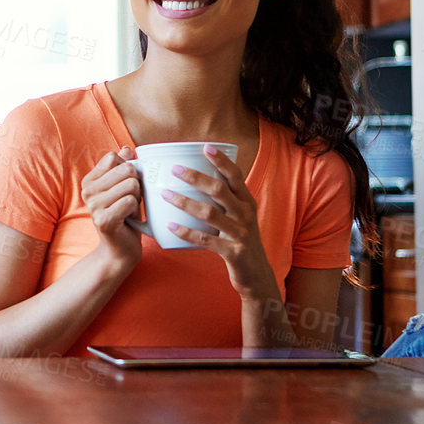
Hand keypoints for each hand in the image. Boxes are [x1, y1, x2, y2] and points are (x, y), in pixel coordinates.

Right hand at [79, 145, 143, 270]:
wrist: (120, 250)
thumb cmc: (124, 216)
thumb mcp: (123, 187)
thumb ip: (123, 167)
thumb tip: (127, 148)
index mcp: (89, 181)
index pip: (114, 157)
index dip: (128, 169)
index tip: (125, 186)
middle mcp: (87, 191)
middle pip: (126, 169)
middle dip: (136, 184)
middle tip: (130, 201)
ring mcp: (93, 206)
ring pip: (131, 184)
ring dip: (137, 198)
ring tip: (129, 210)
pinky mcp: (104, 220)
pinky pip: (130, 201)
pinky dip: (135, 210)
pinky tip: (128, 219)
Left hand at [162, 145, 277, 299]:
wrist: (257, 276)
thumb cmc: (240, 243)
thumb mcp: (238, 219)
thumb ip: (223, 203)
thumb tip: (194, 184)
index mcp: (247, 202)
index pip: (236, 176)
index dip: (222, 161)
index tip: (205, 147)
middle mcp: (246, 214)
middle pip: (220, 190)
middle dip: (197, 177)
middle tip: (175, 169)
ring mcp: (241, 233)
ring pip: (210, 213)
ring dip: (185, 202)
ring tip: (166, 195)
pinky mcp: (234, 252)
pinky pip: (206, 239)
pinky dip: (187, 232)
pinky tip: (170, 227)